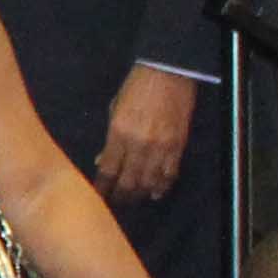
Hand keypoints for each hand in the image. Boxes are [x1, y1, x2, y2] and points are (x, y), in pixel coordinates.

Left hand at [93, 65, 200, 202]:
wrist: (168, 74)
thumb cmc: (135, 89)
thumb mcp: (114, 110)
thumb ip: (109, 139)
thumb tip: (102, 162)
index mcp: (119, 134)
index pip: (108, 170)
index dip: (103, 187)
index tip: (99, 196)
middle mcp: (139, 144)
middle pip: (129, 181)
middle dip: (122, 195)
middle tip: (117, 202)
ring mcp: (161, 147)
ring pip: (150, 181)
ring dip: (141, 193)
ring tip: (134, 200)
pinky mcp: (178, 146)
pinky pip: (170, 173)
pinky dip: (162, 185)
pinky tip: (156, 193)